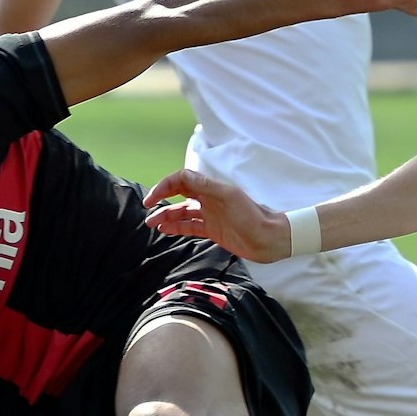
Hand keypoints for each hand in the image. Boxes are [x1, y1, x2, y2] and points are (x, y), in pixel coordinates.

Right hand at [143, 169, 290, 261]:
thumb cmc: (252, 216)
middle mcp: (208, 199)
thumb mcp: (229, 198)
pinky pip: (189, 226)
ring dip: (166, 216)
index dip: (165, 186)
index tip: (152, 198)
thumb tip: (182, 176)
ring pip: (181, 212)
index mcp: (211, 187)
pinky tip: (165, 230)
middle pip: (178, 194)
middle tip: (146, 208)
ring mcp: (210, 215)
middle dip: (161, 199)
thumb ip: (206, 186)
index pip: (181, 180)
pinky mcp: (212, 230)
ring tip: (151, 224)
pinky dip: (176, 227)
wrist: (270, 239)